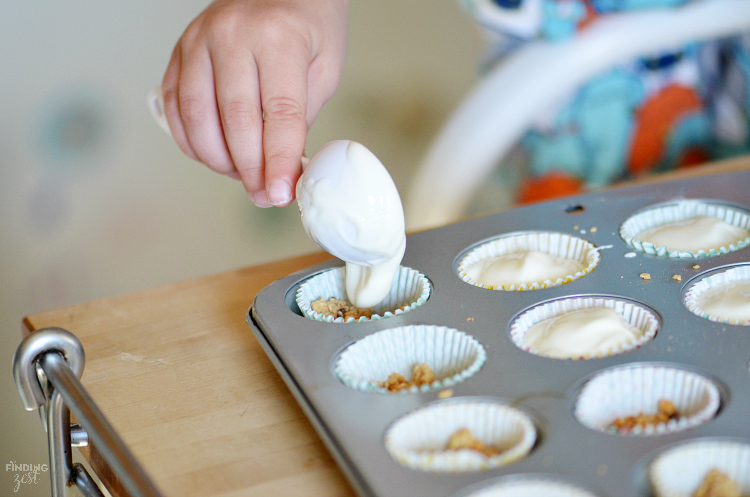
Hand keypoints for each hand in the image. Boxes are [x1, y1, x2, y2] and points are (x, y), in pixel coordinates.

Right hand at [162, 0, 347, 206]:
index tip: (279, 195)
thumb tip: (283, 172)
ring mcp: (200, 41)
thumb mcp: (324, 69)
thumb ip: (301, 119)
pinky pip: (177, 107)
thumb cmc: (308, 25)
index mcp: (279, 38)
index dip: (278, 162)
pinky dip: (192, 142)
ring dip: (219, 160)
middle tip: (263, 195)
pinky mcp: (180, 51)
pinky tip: (214, 155)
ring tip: (242, 174)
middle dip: (250, 170)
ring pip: (198, 119)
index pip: (279, 114)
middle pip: (236, 121)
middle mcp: (233, 35)